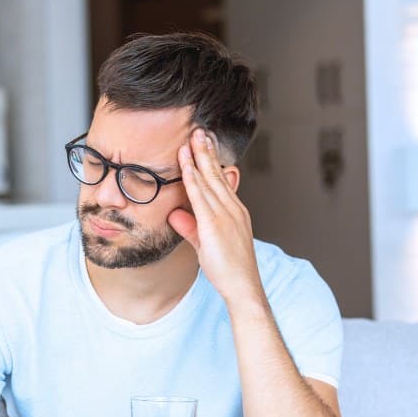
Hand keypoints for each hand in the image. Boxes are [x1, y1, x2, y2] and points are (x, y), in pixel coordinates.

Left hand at [167, 128, 262, 302]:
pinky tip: (186, 164)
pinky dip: (193, 178)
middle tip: (198, 129)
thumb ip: (190, 227)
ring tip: (191, 138)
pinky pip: (201, 196)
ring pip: (209, 180)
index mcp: (234, 211)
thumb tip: (175, 214)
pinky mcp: (215, 224)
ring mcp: (225, 215)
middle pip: (217, 174)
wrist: (242, 287)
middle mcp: (232, 208)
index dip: (210, 161)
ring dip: (199, 157)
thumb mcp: (204, 244)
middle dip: (206, 150)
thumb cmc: (228, 269)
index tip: (203, 144)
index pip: (220, 180)